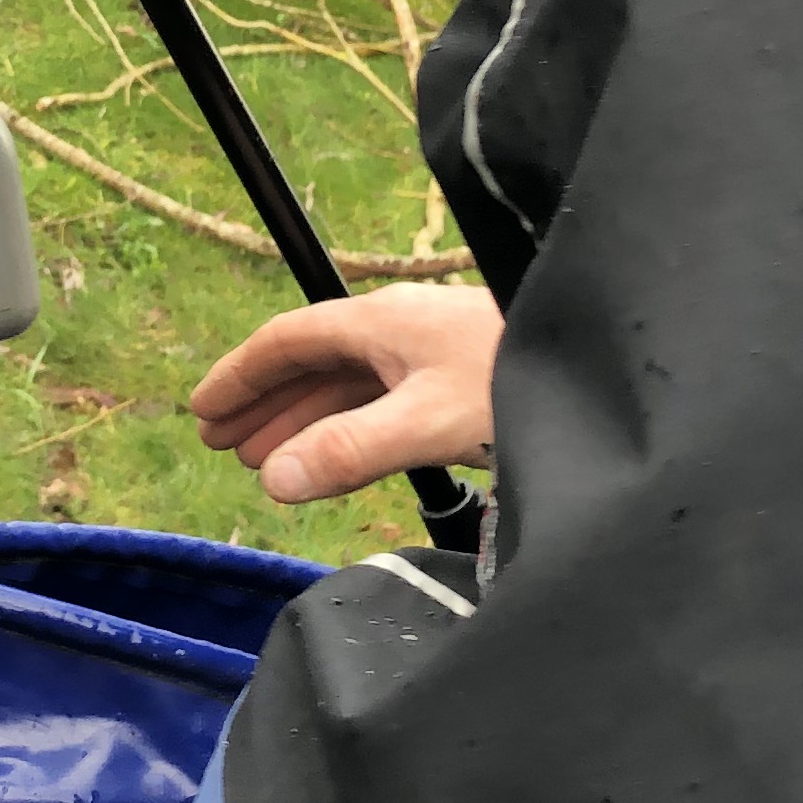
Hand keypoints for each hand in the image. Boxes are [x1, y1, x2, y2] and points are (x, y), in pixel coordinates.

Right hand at [189, 279, 501, 505]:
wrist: (601, 362)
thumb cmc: (515, 382)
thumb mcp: (428, 422)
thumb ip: (350, 450)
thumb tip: (272, 480)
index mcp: (381, 323)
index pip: (288, 341)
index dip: (240, 376)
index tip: (201, 413)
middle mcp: (399, 329)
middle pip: (312, 360)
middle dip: (263, 402)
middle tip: (220, 445)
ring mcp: (430, 352)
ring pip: (348, 383)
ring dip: (302, 418)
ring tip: (265, 460)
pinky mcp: (458, 380)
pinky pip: (380, 399)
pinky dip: (346, 427)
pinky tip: (340, 454)